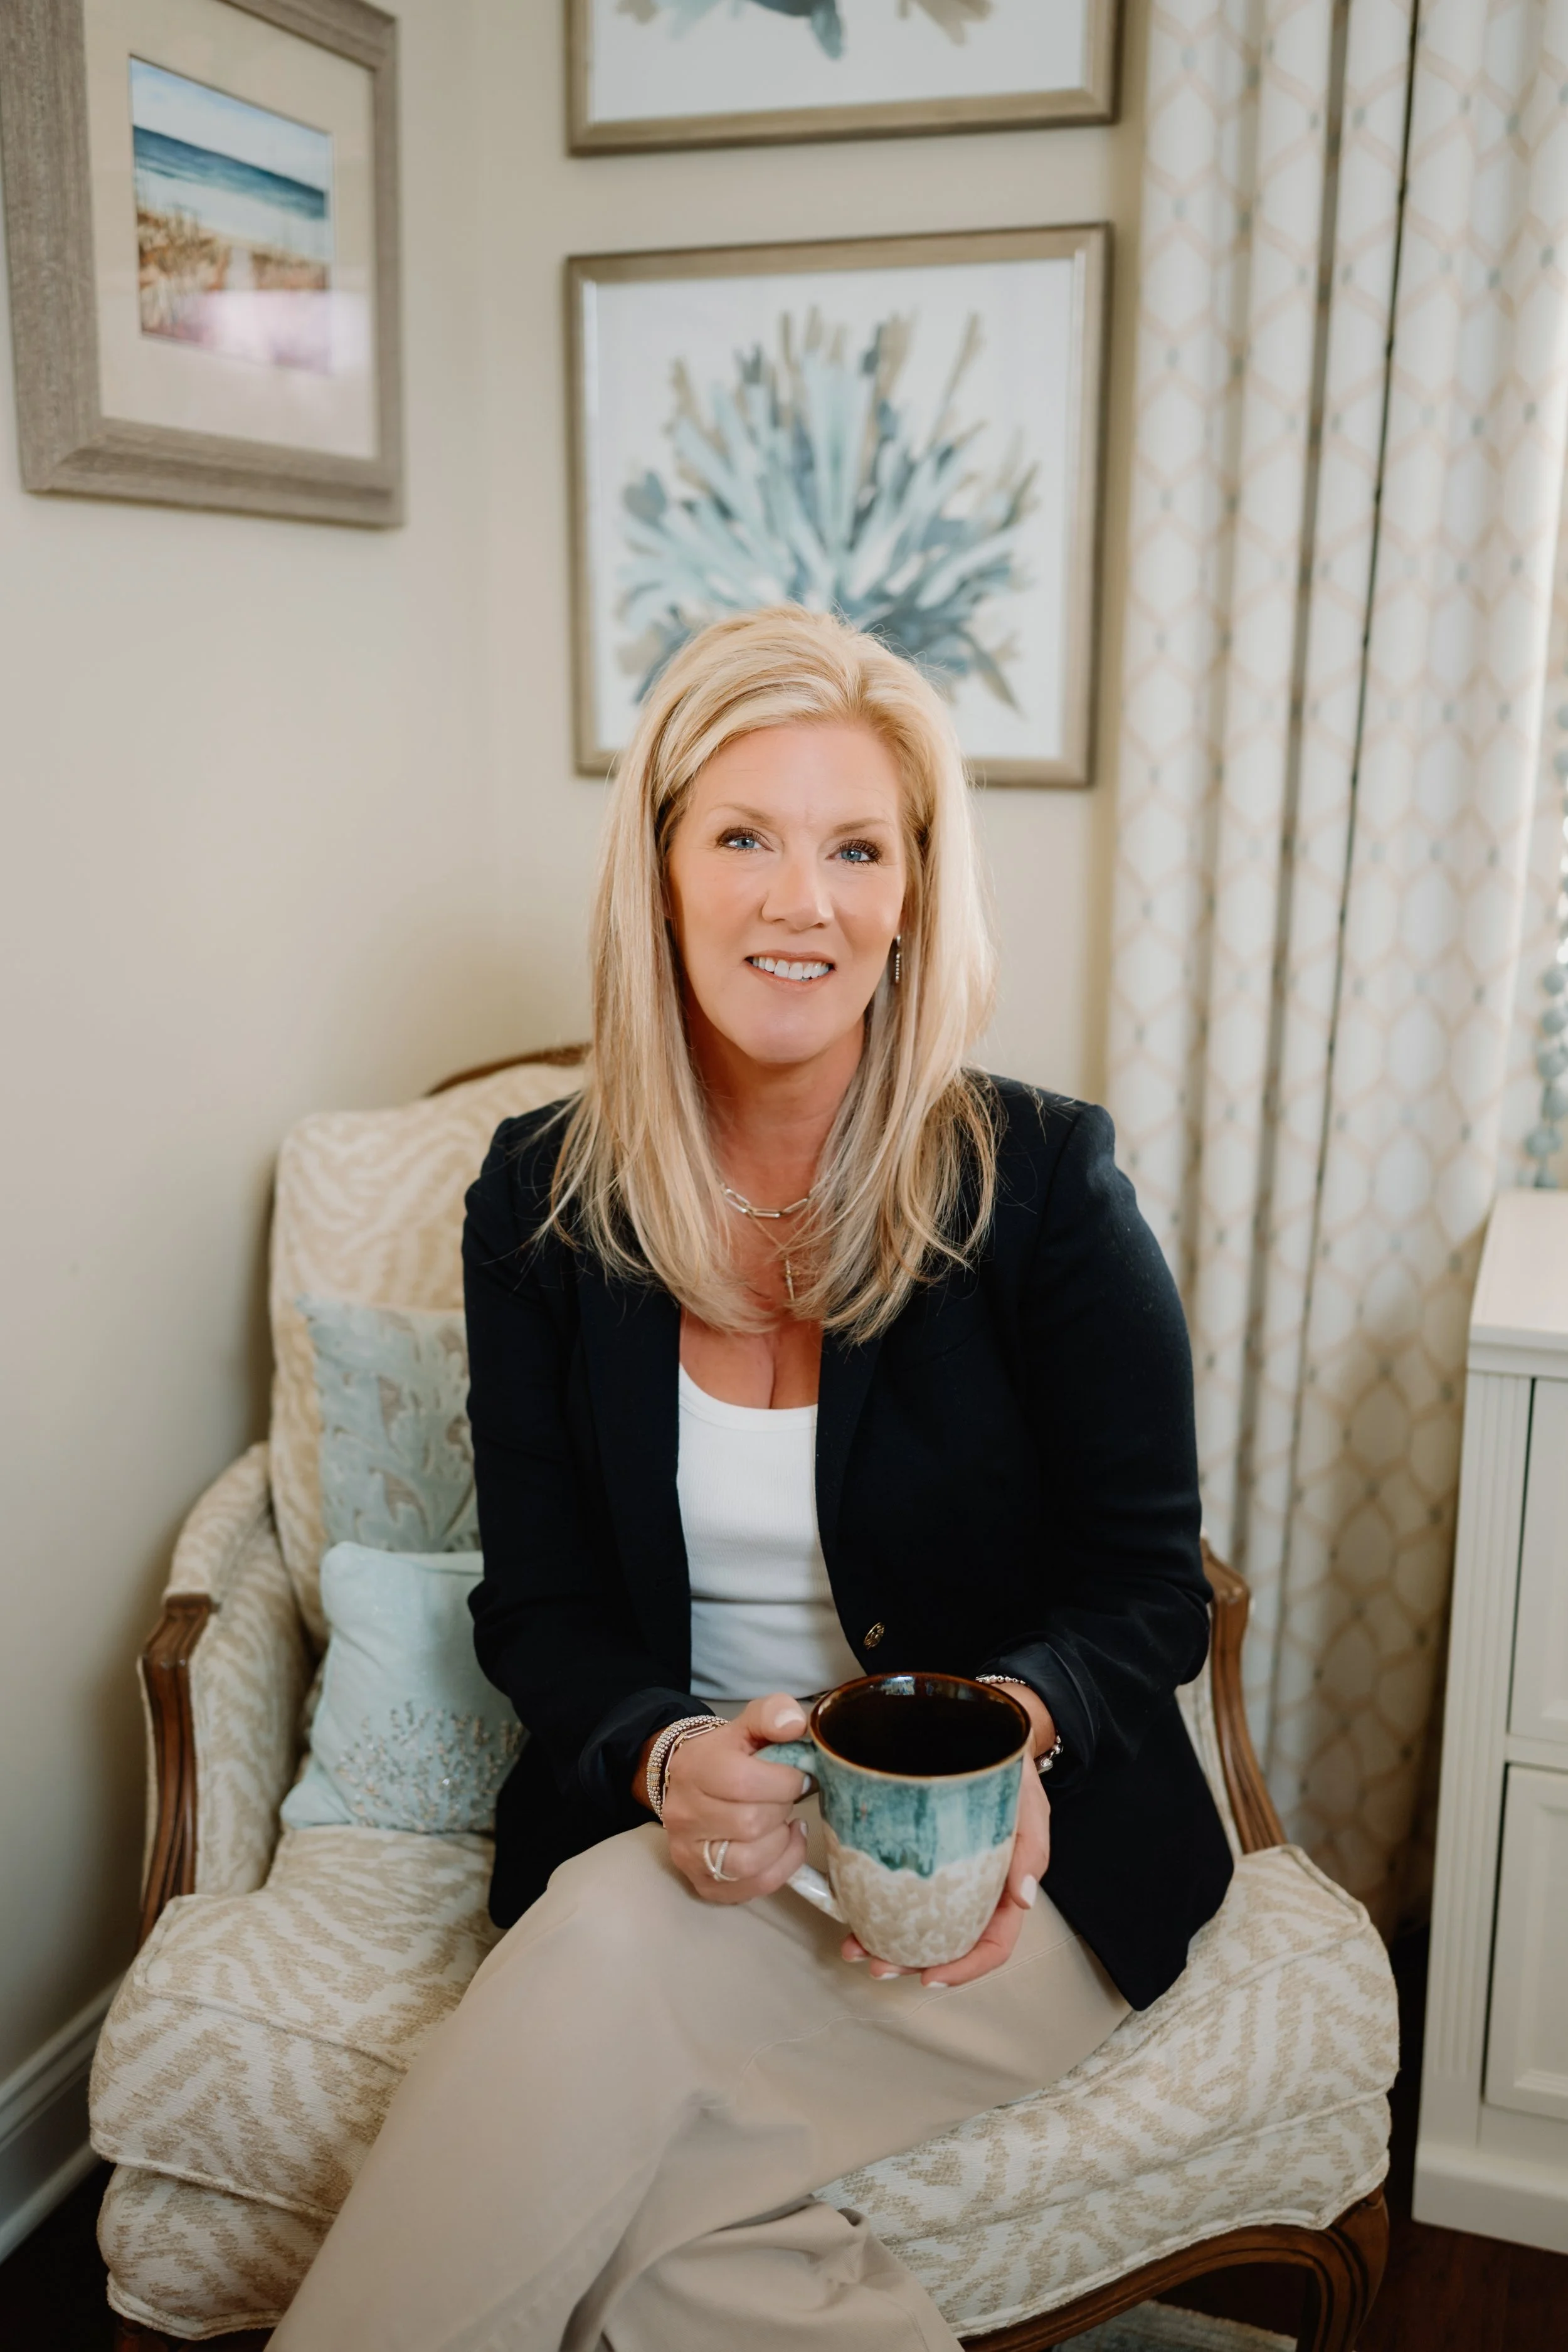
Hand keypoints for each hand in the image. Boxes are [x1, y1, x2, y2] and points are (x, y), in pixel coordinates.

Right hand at [659, 1694, 812, 1904]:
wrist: (688, 1784)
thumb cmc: (726, 1755)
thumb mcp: (747, 1724)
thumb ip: (773, 1713)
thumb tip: (795, 1724)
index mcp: (696, 1768)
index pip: (745, 1782)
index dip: (785, 1781)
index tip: (796, 1776)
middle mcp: (684, 1815)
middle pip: (752, 1823)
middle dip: (782, 1808)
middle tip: (785, 1797)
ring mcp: (690, 1854)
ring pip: (751, 1861)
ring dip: (781, 1840)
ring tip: (782, 1820)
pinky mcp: (704, 1883)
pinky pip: (754, 1887)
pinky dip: (782, 1866)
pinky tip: (783, 1843)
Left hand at [841, 1692, 1054, 1987]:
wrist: (983, 1726)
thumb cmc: (1011, 1768)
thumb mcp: (1029, 1802)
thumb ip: (1031, 1847)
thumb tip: (1024, 1899)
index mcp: (1004, 1885)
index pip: (994, 1943)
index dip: (965, 1967)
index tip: (929, 1976)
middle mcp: (972, 1886)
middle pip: (945, 1940)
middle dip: (910, 1961)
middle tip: (874, 1964)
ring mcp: (942, 1870)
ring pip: (916, 1920)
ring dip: (884, 1940)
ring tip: (852, 1945)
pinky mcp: (916, 1849)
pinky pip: (895, 1884)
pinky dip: (872, 1901)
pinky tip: (849, 1906)